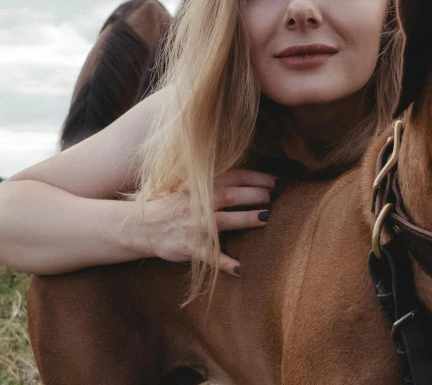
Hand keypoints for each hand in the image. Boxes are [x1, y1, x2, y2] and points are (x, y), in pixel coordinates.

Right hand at [140, 169, 277, 275]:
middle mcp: (199, 204)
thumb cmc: (174, 206)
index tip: (276, 182)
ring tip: (266, 218)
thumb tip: (251, 183)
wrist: (141, 226)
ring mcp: (195, 226)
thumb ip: (217, 184)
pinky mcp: (189, 247)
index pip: (234, 177)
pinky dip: (225, 263)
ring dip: (246, 219)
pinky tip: (241, 268)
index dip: (257, 178)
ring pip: (224, 221)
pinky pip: (210, 257)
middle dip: (255, 195)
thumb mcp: (192, 188)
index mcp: (202, 187)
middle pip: (232, 195)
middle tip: (276, 196)